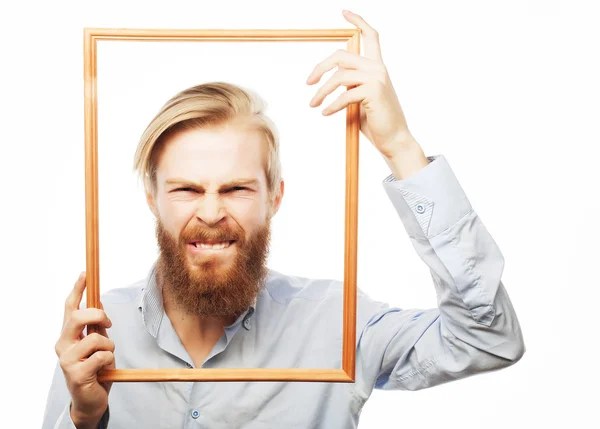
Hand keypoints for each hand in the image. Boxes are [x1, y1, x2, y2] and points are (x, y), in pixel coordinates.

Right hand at [54, 272, 114, 427]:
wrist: (90, 401)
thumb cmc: (94, 370)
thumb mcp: (96, 345)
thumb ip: (94, 328)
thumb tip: (98, 304)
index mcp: (67, 336)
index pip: (70, 308)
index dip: (77, 290)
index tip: (85, 274)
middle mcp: (63, 346)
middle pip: (78, 317)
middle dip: (98, 315)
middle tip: (108, 324)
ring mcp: (67, 360)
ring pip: (96, 338)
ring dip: (109, 346)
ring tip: (105, 359)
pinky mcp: (77, 374)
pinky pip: (103, 356)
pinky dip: (109, 361)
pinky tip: (103, 370)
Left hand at [306, 9, 419, 158]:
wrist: (394, 140)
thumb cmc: (376, 122)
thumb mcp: (360, 99)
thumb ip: (349, 85)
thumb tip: (330, 79)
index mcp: (377, 67)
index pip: (370, 37)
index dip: (358, 22)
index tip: (344, 12)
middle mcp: (378, 68)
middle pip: (341, 56)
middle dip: (320, 68)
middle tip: (308, 83)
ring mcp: (377, 79)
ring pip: (339, 77)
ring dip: (321, 92)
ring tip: (313, 104)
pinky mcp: (374, 92)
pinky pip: (344, 95)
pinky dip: (332, 105)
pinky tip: (325, 113)